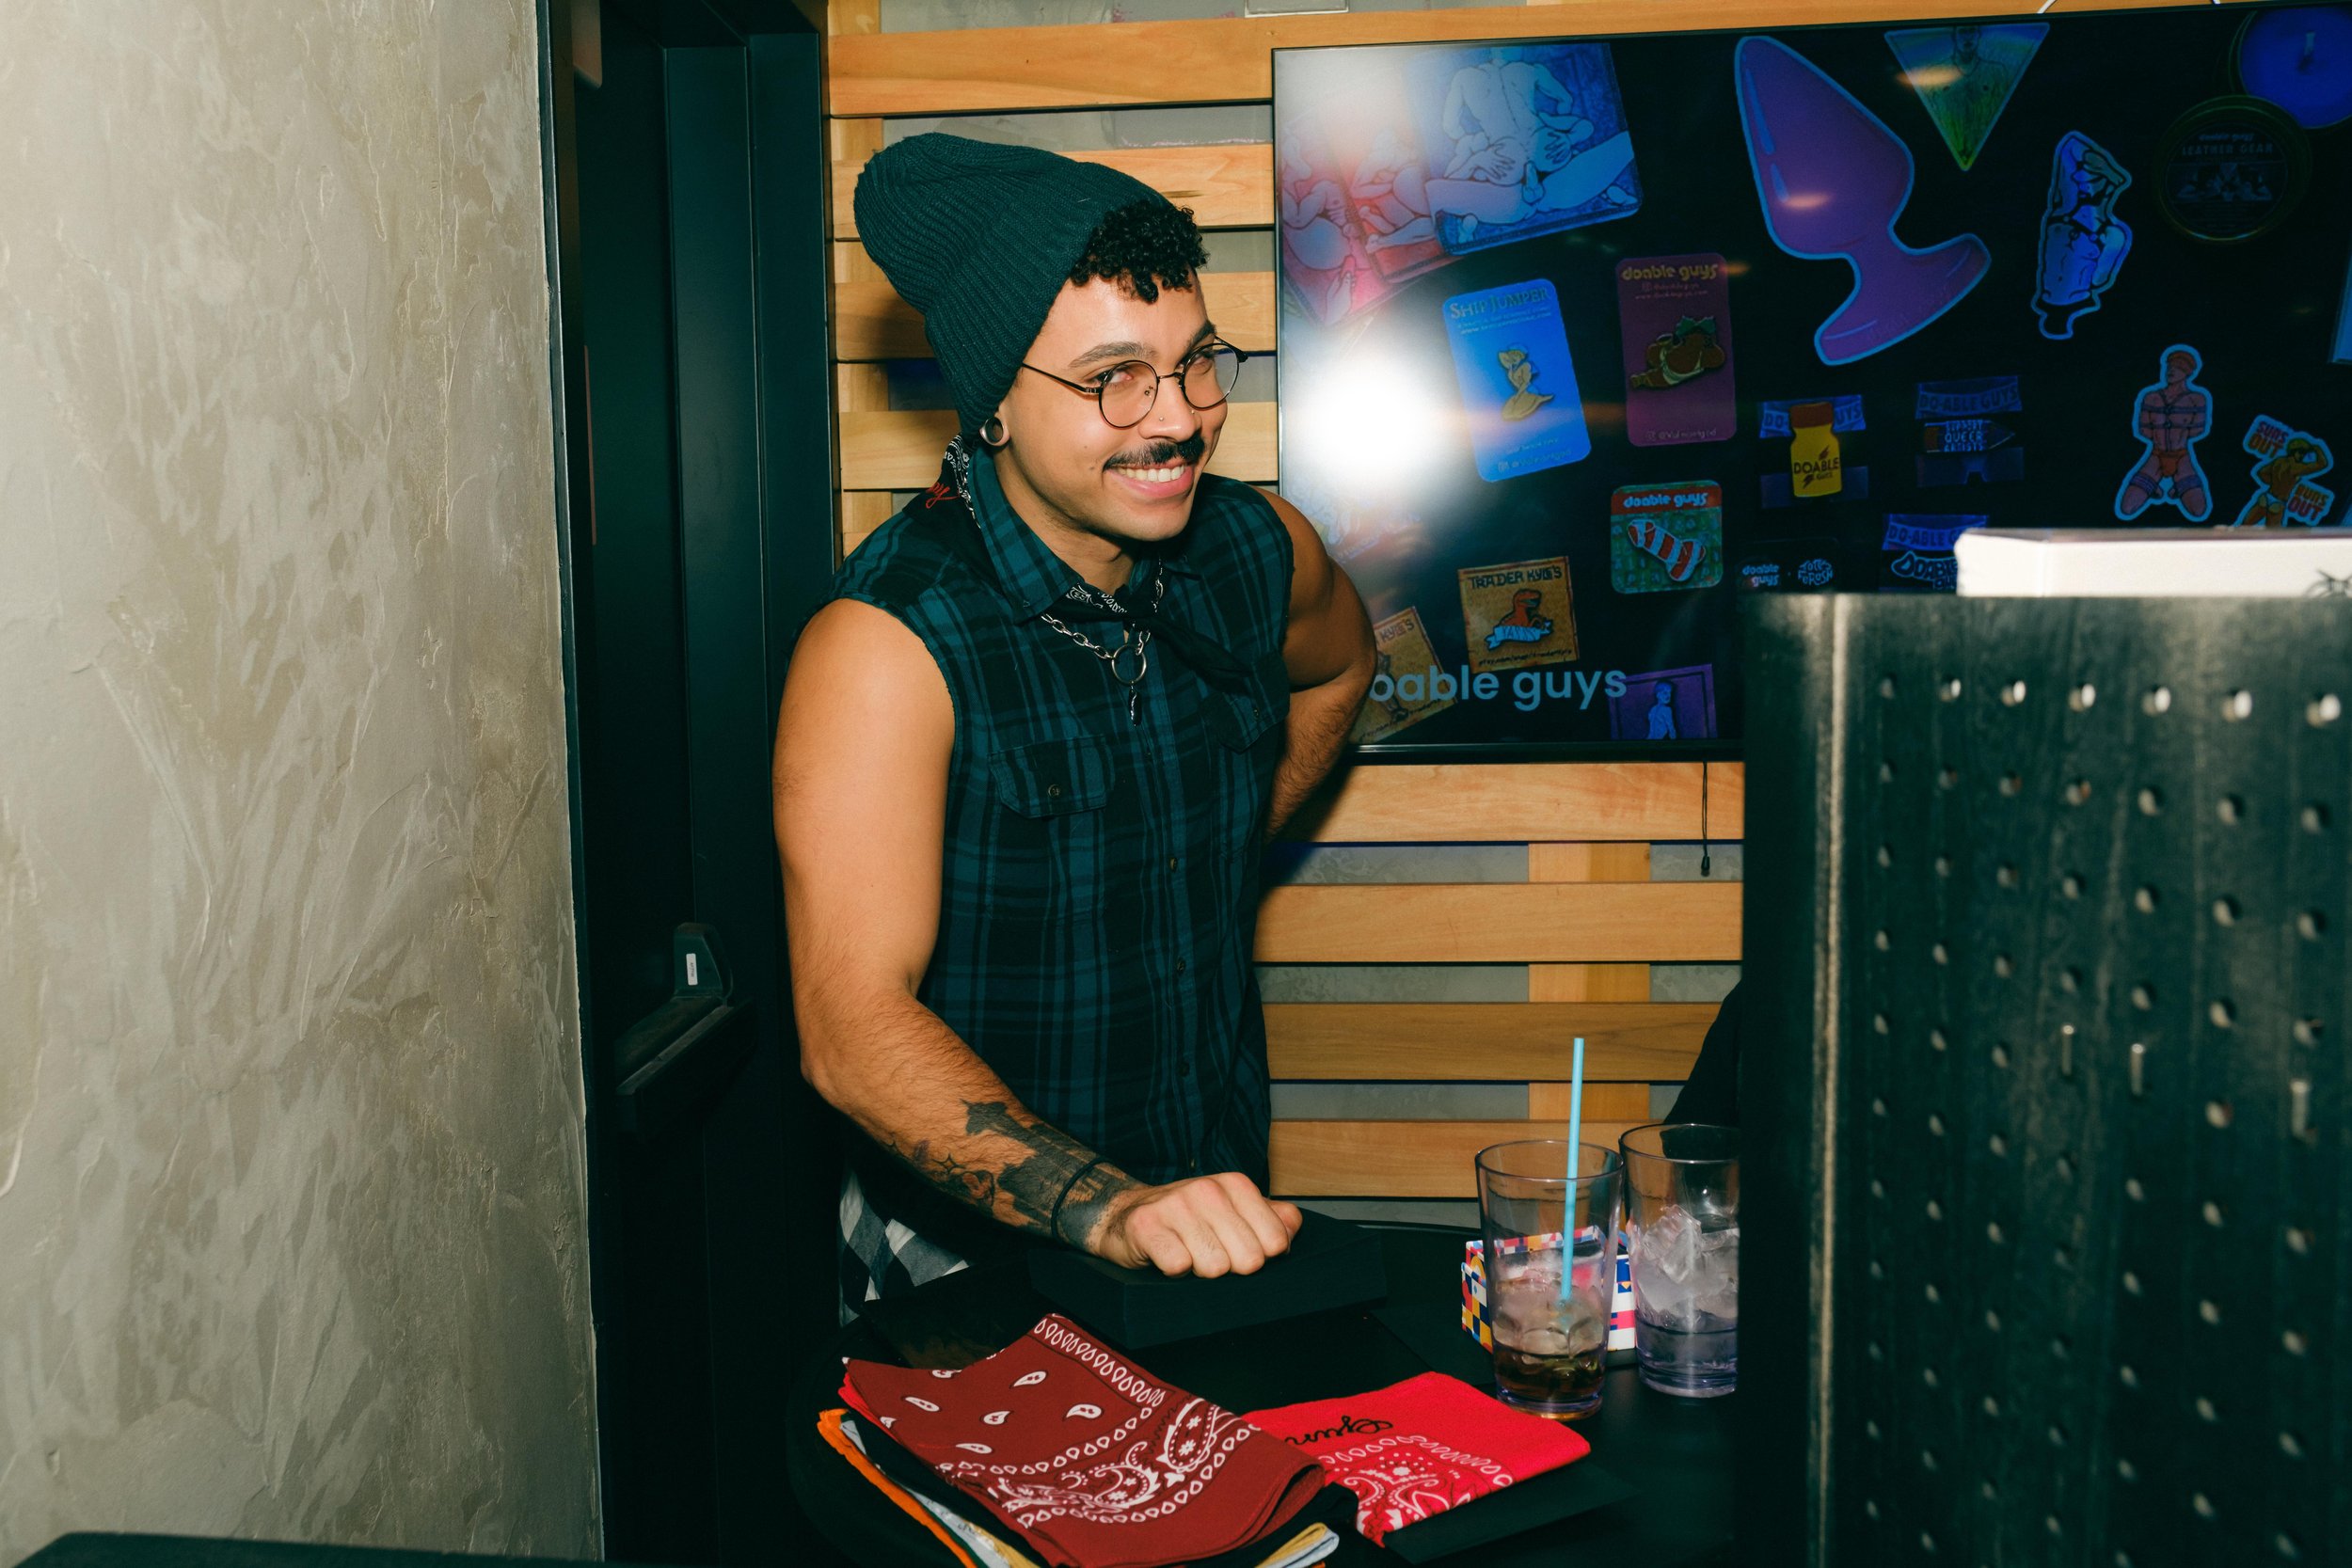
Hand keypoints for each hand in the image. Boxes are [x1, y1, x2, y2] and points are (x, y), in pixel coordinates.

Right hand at [1085, 1171, 1304, 1277]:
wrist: (1125, 1215)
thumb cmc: (1187, 1220)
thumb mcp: (1232, 1213)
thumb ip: (1271, 1219)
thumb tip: (1290, 1230)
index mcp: (1235, 1185)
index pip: (1276, 1242)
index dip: (1260, 1258)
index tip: (1238, 1249)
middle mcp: (1208, 1189)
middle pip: (1248, 1260)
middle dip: (1230, 1268)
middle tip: (1209, 1255)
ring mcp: (1177, 1205)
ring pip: (1215, 1268)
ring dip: (1200, 1271)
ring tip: (1188, 1254)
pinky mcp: (1148, 1226)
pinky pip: (1179, 1267)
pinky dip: (1174, 1272)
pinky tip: (1166, 1256)